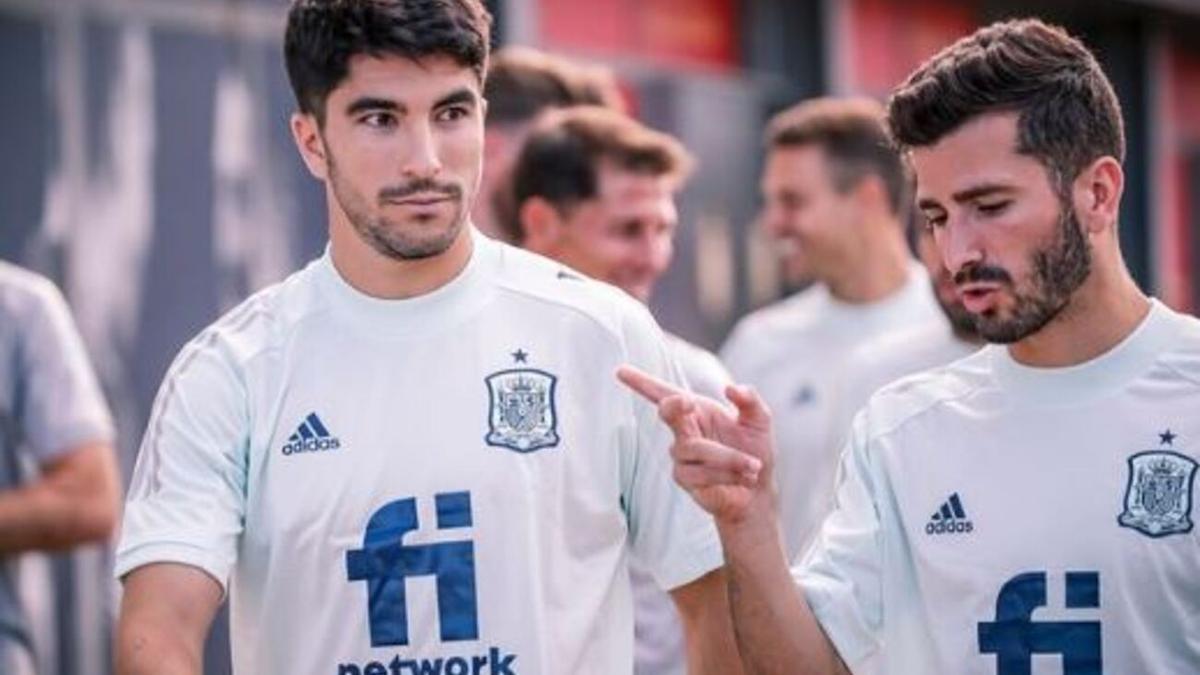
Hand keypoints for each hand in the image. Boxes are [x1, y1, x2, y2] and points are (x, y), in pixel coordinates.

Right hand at [617, 365, 776, 523]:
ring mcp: (681, 455)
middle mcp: (684, 430)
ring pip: (693, 448)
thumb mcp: (760, 420)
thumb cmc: (755, 450)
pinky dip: (728, 474)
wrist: (758, 490)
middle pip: (667, 412)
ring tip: (753, 465)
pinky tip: (744, 477)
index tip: (621, 371)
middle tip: (690, 403)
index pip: (663, 394)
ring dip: (729, 457)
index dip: (641, 382)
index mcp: (697, 411)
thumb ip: (750, 399)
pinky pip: (700, 473)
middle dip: (674, 406)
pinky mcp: (685, 479)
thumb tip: (730, 388)